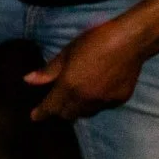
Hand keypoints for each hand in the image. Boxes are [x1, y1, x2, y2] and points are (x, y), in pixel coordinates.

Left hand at [26, 17, 147, 121]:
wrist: (130, 41)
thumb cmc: (95, 41)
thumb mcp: (67, 52)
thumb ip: (49, 70)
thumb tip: (28, 80)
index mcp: (70, 85)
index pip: (51, 107)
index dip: (41, 113)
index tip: (34, 117)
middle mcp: (86, 98)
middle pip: (68, 115)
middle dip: (59, 111)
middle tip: (56, 104)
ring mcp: (104, 101)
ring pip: (86, 113)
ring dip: (78, 109)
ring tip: (75, 99)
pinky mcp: (120, 100)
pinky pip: (102, 107)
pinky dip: (96, 103)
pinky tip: (96, 92)